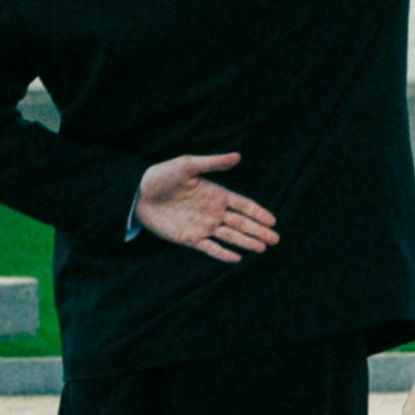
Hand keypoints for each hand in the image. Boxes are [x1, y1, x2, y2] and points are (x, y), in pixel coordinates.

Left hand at [134, 152, 279, 263]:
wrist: (138, 194)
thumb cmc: (162, 176)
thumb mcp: (187, 165)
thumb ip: (213, 163)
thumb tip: (238, 156)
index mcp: (216, 194)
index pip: (243, 205)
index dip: (258, 213)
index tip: (273, 220)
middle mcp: (213, 211)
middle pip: (241, 223)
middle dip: (259, 231)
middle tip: (276, 239)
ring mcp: (203, 226)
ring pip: (230, 236)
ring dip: (246, 242)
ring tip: (263, 248)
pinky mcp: (190, 238)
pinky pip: (210, 248)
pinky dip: (223, 253)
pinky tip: (237, 258)